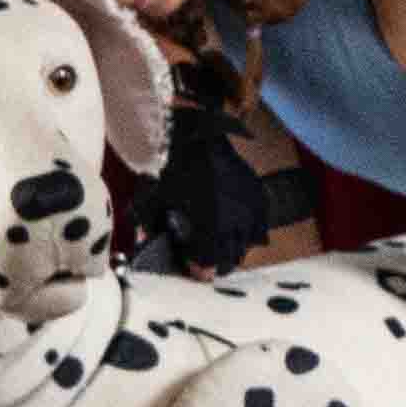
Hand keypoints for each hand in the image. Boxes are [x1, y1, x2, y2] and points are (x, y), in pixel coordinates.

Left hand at [141, 96, 261, 270]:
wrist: (198, 135)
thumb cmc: (173, 166)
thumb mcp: (153, 199)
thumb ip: (149, 229)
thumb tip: (146, 248)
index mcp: (208, 225)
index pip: (209, 266)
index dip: (200, 271)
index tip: (194, 269)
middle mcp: (233, 221)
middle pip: (231, 260)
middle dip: (216, 264)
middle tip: (205, 262)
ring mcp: (249, 210)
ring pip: (247, 246)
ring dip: (233, 251)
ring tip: (219, 246)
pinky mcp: (258, 198)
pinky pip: (259, 228)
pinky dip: (249, 234)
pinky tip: (235, 229)